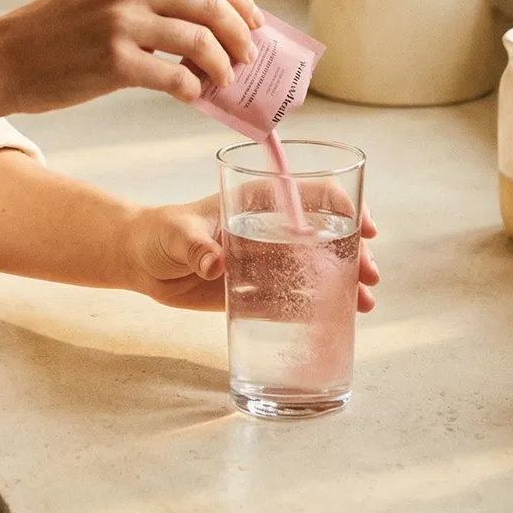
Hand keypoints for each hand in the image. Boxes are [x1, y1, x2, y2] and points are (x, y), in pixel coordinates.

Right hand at [0, 0, 263, 115]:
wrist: (6, 57)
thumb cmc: (58, 30)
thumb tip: (210, 26)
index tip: (255, 22)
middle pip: (211, 3)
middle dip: (241, 33)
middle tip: (249, 57)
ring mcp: (121, 21)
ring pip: (200, 40)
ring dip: (223, 64)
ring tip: (226, 80)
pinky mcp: (113, 61)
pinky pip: (174, 77)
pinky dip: (193, 89)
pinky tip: (192, 96)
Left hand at [123, 195, 381, 313]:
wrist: (142, 262)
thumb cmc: (159, 233)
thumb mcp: (176, 235)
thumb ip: (195, 247)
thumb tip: (215, 263)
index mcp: (256, 201)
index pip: (310, 192)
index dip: (342, 205)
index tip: (363, 227)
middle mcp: (269, 227)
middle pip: (324, 231)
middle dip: (354, 250)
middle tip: (370, 276)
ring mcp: (267, 259)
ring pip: (318, 265)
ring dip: (346, 280)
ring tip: (365, 304)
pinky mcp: (259, 288)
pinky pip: (297, 296)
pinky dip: (321, 305)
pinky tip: (341, 320)